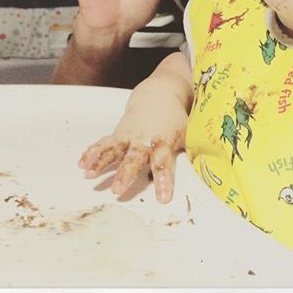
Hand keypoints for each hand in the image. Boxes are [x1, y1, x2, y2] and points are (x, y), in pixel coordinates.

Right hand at [78, 80, 188, 202]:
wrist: (160, 93)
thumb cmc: (176, 118)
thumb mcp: (189, 132)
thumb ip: (194, 151)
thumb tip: (210, 170)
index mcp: (163, 143)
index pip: (164, 164)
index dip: (164, 182)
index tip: (163, 199)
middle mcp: (144, 140)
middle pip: (134, 159)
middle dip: (125, 175)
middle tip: (116, 191)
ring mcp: (129, 136)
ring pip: (114, 150)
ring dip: (101, 162)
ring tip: (88, 174)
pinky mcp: (119, 133)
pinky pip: (104, 143)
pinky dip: (92, 152)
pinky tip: (81, 163)